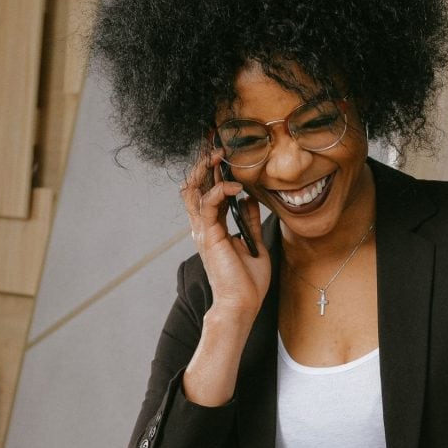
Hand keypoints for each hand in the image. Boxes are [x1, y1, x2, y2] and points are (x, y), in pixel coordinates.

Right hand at [180, 151, 269, 316]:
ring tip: (220, 154)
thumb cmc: (247, 282)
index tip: (222, 152)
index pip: (205, 191)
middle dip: (202, 162)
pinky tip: (236, 186)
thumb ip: (248, 222)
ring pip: (193, 190)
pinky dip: (221, 190)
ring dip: (206, 169)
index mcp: (212, 228)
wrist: (241, 304)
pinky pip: (208, 204)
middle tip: (215, 143)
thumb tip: (249, 199)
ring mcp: (203, 231)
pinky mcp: (209, 236)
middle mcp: (203, 227)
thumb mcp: (253, 245)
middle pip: (193, 185)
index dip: (210, 170)